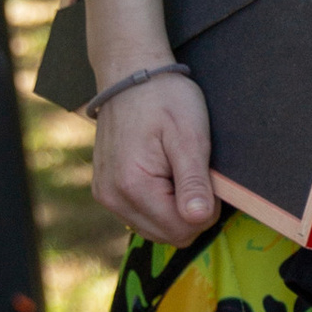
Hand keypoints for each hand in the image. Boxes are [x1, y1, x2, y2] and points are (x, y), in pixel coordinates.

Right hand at [93, 68, 216, 245]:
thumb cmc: (164, 99)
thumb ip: (194, 182)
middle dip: (189, 211)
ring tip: (175, 169)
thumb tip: (199, 220)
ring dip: (173, 208)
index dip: (205, 209)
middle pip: (168, 235)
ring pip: (155, 229)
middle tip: (191, 171)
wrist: (130, 76)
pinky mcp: (106, 191)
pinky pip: (141, 216)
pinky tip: (162, 174)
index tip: (206, 177)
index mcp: (133, 186)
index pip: (182, 229)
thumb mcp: (189, 137)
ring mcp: (106, 196)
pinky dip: (158, 203)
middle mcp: (113, 198)